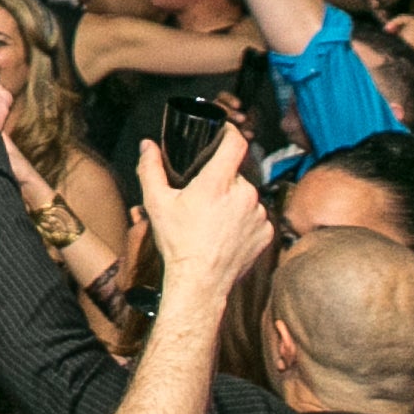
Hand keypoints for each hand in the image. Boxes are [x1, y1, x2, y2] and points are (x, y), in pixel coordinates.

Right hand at [136, 118, 273, 302]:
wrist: (200, 283)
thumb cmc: (178, 243)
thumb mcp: (156, 203)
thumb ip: (150, 168)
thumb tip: (147, 145)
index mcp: (217, 183)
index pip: (235, 143)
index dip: (230, 131)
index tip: (223, 131)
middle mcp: (244, 195)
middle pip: (236, 173)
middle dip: (222, 180)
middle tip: (203, 196)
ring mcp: (258, 215)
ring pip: (247, 195)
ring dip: (234, 201)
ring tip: (214, 220)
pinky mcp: (266, 233)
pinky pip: (256, 217)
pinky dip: (244, 220)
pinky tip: (226, 233)